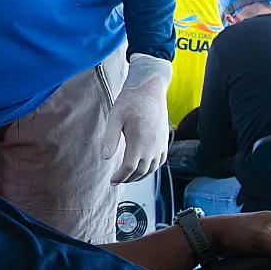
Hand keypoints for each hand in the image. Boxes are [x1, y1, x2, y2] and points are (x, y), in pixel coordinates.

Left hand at [101, 55, 172, 183]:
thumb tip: (105, 158)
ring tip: (129, 177)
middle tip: (118, 180)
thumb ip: (110, 139)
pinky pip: (161, 160)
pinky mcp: (165, 140)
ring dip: (140, 175)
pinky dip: (152, 168)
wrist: (149, 88)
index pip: (129, 168)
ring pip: (152, 168)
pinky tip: (145, 168)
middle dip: (128, 179)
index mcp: (139, 142)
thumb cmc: (130, 100)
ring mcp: (161, 144)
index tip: (112, 181)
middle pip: (140, 171)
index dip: (120, 177)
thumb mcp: (115, 117)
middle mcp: (152, 146)